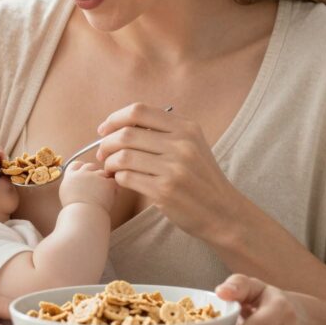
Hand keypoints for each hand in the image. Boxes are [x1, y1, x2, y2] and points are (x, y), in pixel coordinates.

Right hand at [58, 160, 116, 211]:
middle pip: (91, 166)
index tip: (84, 175)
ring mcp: (96, 176)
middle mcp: (83, 173)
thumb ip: (72, 184)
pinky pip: (113, 181)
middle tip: (95, 186)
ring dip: (103, 180)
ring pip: (102, 173)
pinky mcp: (107, 183)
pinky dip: (113, 188)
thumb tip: (78, 184)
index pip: (76, 164)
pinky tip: (110, 196)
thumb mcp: (66, 194)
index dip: (81, 168)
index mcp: (70, 176)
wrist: (83, 215)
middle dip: (94, 174)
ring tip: (102, 194)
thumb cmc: (74, 210)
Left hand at [96, 103, 239, 237]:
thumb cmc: (201, 180)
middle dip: (106, 144)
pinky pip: (126, 177)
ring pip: (123, 156)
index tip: (104, 130)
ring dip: (109, 163)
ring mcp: (174, 168)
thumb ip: (164, 133)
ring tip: (110, 169)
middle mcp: (182, 145)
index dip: (115, 118)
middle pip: (126, 134)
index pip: (139, 111)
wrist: (223, 213)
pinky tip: (120, 181)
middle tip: (102, 154)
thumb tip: (121, 125)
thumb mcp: (193, 146)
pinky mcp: (164, 191)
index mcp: (187, 128)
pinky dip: (117, 179)